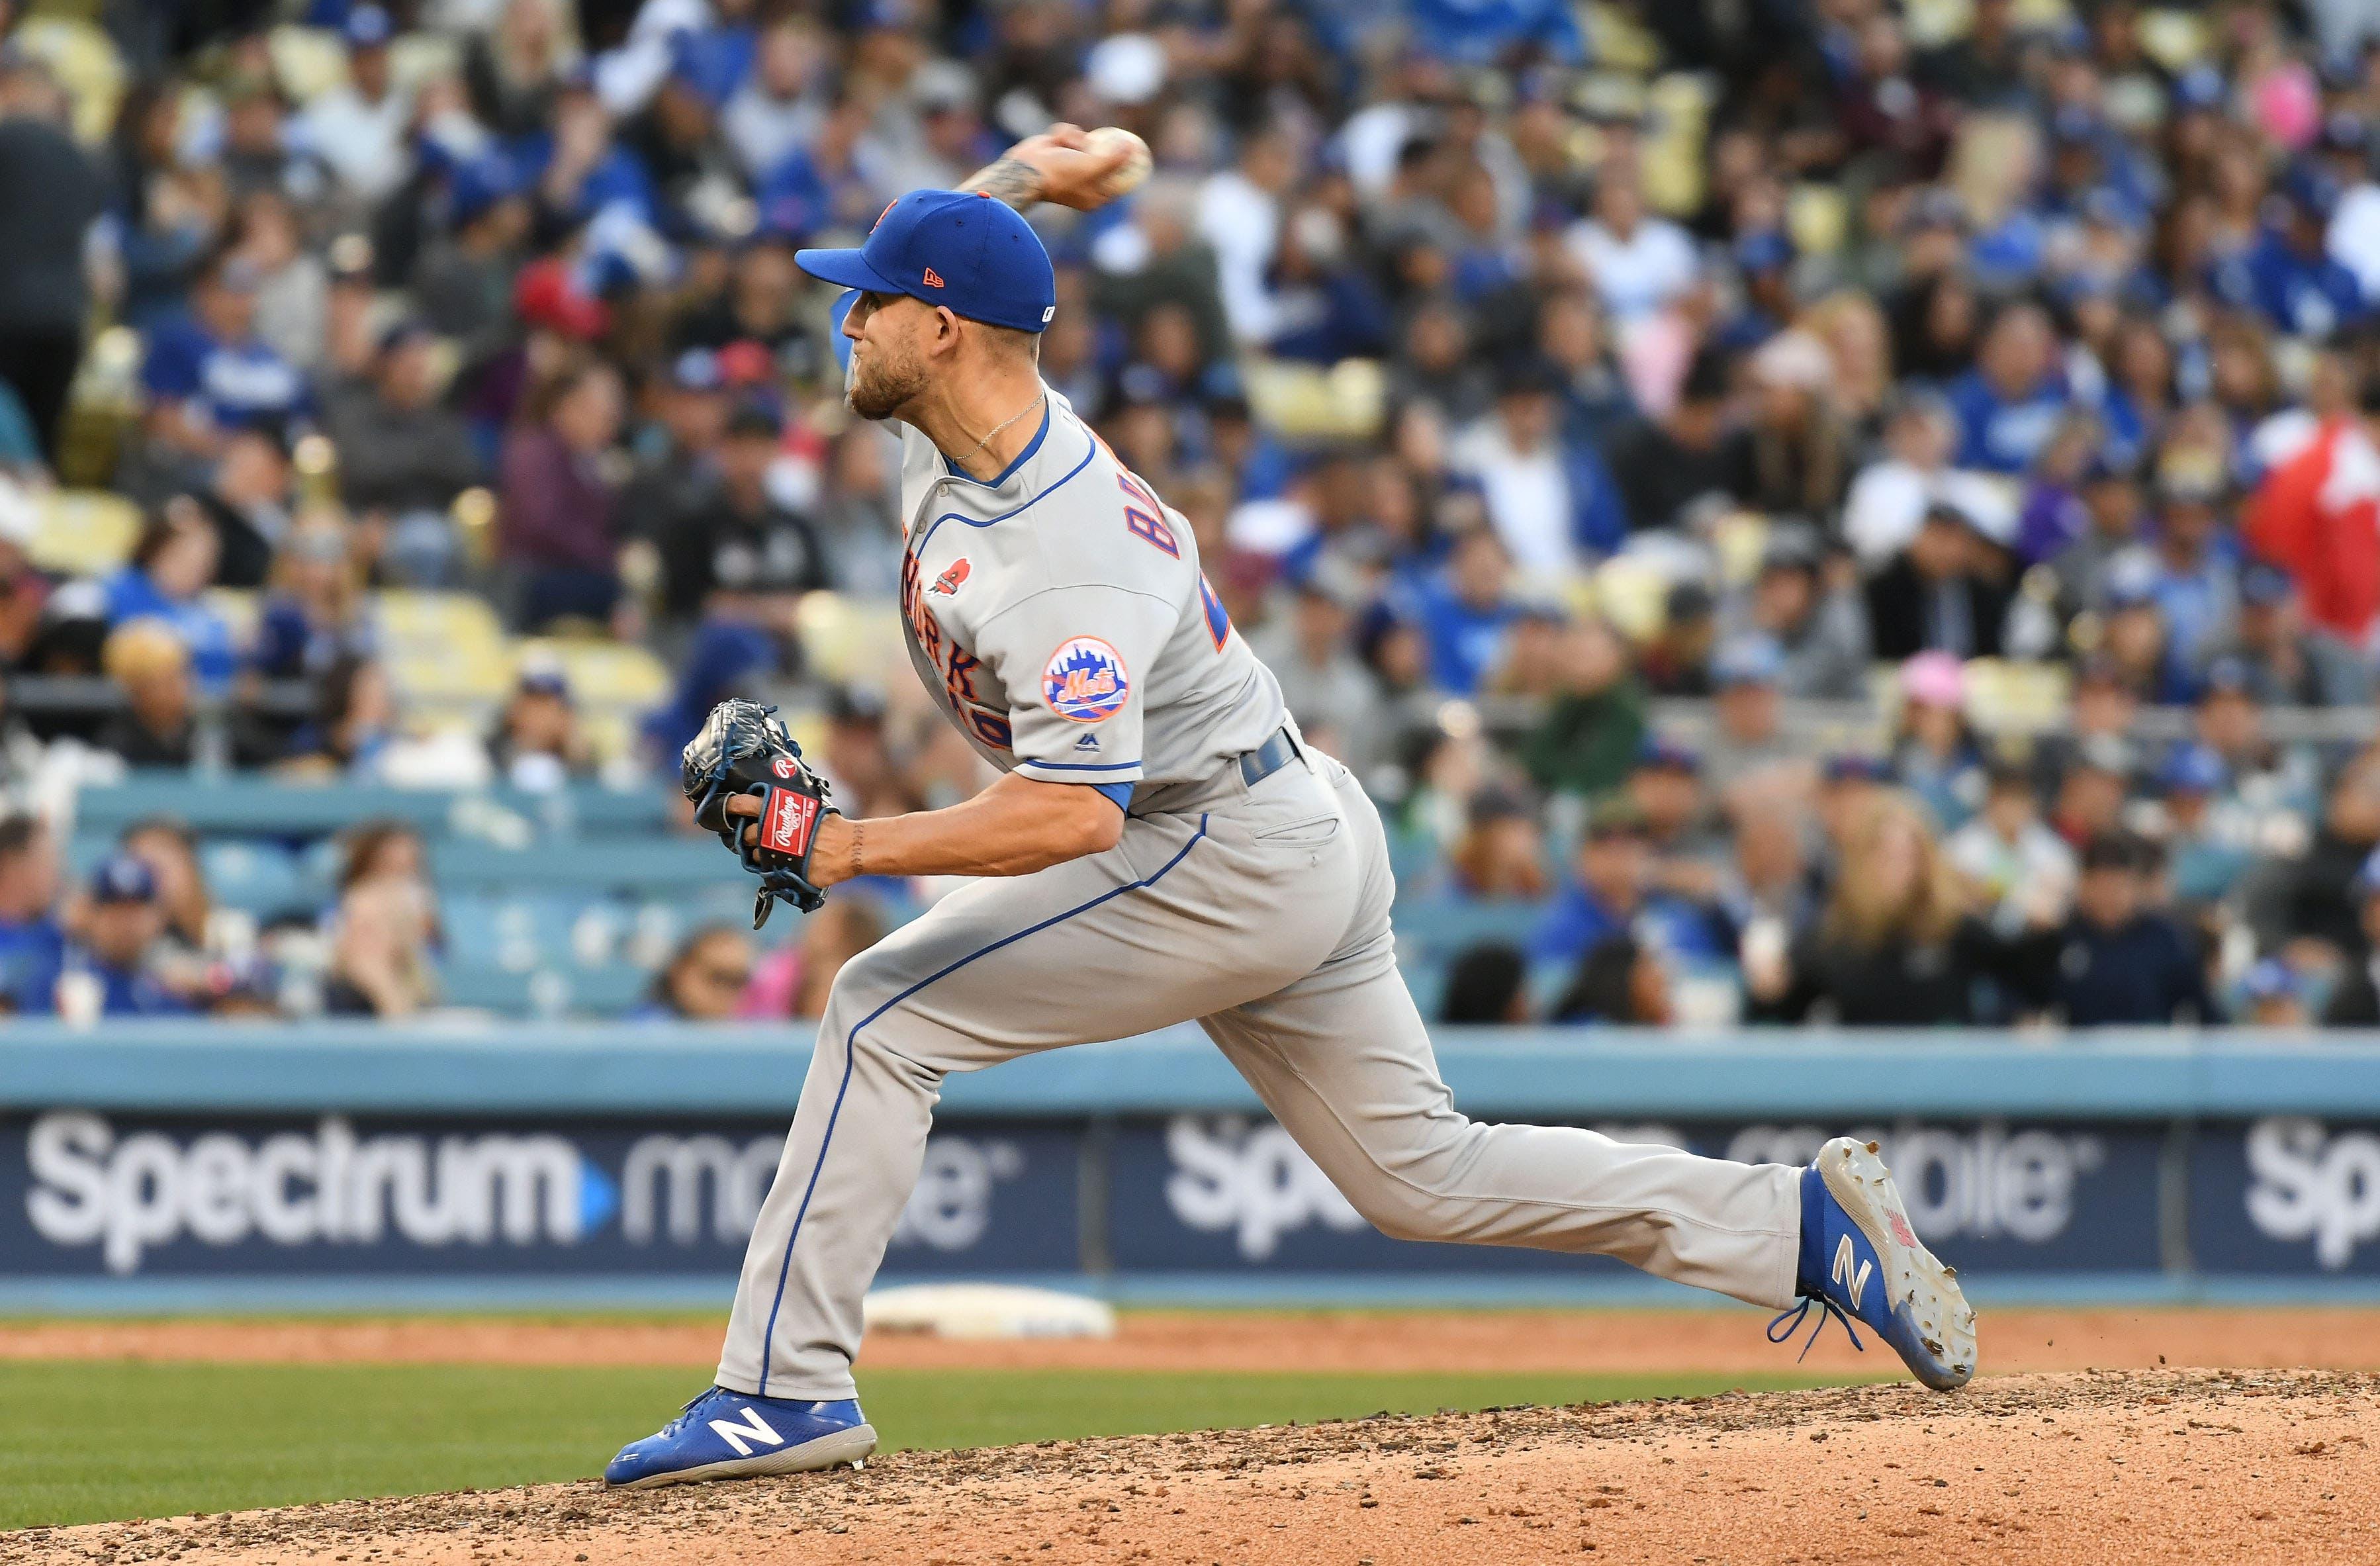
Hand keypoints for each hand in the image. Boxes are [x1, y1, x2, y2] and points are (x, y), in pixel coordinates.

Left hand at [725, 795, 855, 886]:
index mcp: (778, 811)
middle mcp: (773, 831)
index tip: (729, 808)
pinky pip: (769, 871)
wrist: (849, 848)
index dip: (733, 805)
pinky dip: (773, 867)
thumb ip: (785, 808)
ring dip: (760, 854)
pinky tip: (785, 862)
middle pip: (747, 835)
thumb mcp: (808, 807)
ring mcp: (776, 852)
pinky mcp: (782, 870)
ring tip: (777, 851)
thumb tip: (768, 806)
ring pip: (755, 856)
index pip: (745, 805)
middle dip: (749, 837)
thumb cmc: (831, 826)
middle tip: (757, 836)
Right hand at [990, 125, 1132, 211]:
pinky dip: (1064, 134)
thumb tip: (1131, 148)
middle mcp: (1083, 182)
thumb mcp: (1092, 167)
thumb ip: (1114, 159)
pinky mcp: (1058, 151)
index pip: (1118, 182)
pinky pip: (1071, 135)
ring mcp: (1071, 165)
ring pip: (1087, 143)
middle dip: (1102, 148)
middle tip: (1114, 137)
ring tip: (1066, 145)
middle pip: (1104, 160)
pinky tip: (1054, 140)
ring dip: (1077, 139)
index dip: (1128, 166)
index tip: (1137, 150)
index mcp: (1093, 196)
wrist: (1026, 168)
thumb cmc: (1060, 173)